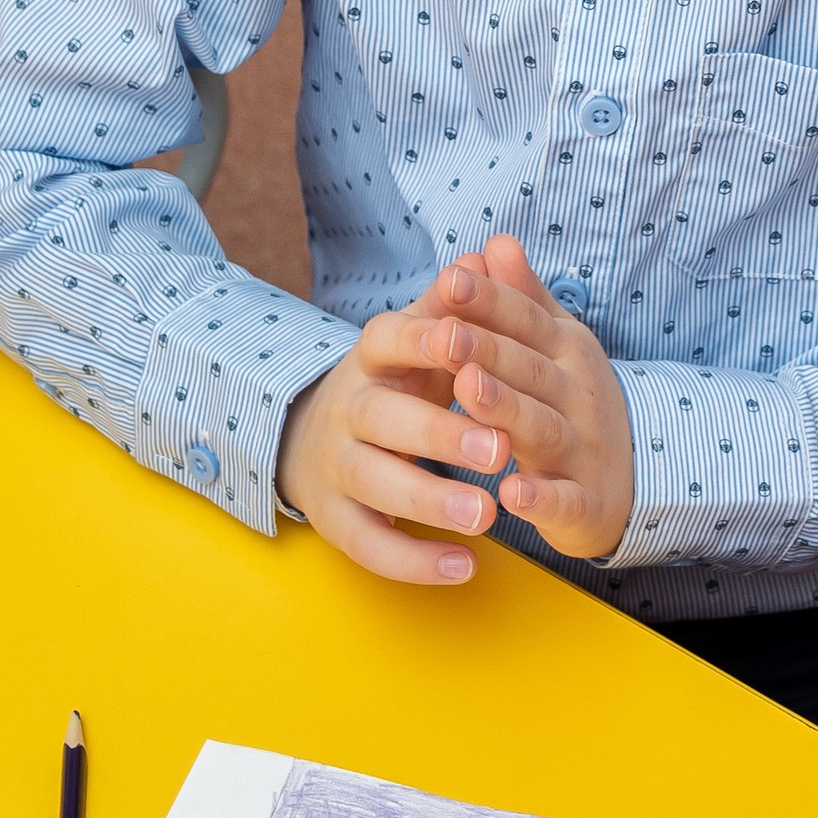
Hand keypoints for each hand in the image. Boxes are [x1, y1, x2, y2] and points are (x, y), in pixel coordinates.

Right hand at [275, 297, 508, 588]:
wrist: (317, 439)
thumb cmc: (397, 382)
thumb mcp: (420, 341)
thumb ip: (456, 304)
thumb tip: (489, 250)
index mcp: (373, 358)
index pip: (388, 339)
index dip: (423, 342)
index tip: (466, 345)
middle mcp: (349, 409)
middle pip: (385, 419)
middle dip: (441, 435)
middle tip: (500, 449)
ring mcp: (337, 467)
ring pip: (377, 483)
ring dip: (431, 502)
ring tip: (488, 516)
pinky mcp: (337, 519)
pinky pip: (371, 544)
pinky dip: (415, 561)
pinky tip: (465, 567)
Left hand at [419, 234, 635, 563]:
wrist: (639, 476)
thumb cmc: (575, 401)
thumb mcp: (557, 344)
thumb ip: (524, 298)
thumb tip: (496, 241)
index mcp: (566, 351)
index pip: (525, 320)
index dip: (490, 299)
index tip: (450, 278)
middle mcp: (578, 395)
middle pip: (528, 369)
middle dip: (486, 350)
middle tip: (443, 333)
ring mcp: (584, 450)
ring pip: (542, 427)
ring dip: (506, 410)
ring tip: (467, 393)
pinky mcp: (586, 504)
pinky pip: (564, 500)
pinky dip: (541, 499)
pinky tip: (512, 492)